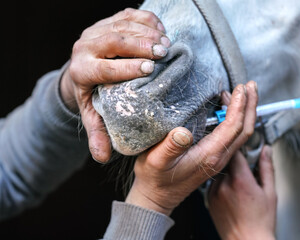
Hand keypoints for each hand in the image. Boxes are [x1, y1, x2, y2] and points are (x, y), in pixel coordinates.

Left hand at [60, 8, 170, 162]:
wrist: (82, 67)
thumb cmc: (92, 93)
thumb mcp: (93, 113)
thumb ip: (98, 133)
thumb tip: (102, 157)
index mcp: (82, 70)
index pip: (104, 67)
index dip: (127, 67)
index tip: (150, 68)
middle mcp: (85, 46)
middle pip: (114, 40)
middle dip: (141, 45)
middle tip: (163, 51)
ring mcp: (96, 30)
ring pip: (122, 25)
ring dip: (147, 32)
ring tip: (166, 43)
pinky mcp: (108, 20)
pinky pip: (128, 14)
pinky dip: (147, 19)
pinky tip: (161, 29)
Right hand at [125, 81, 257, 215]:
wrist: (156, 198)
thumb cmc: (155, 179)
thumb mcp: (156, 161)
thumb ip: (170, 147)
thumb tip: (183, 131)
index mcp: (209, 155)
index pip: (233, 127)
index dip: (239, 106)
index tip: (241, 88)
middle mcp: (219, 157)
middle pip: (244, 129)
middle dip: (250, 105)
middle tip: (252, 86)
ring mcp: (218, 158)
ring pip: (241, 133)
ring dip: (246, 112)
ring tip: (245, 94)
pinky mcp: (214, 158)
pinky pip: (232, 137)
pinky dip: (236, 120)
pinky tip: (229, 111)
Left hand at [208, 146, 276, 239]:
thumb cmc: (261, 221)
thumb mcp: (270, 192)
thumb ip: (266, 167)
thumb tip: (266, 150)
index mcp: (240, 180)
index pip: (235, 151)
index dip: (240, 147)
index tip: (245, 147)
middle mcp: (224, 185)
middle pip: (226, 161)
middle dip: (236, 161)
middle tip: (246, 169)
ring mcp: (214, 192)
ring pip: (219, 172)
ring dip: (228, 173)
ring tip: (240, 186)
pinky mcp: (208, 199)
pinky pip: (213, 183)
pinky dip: (221, 183)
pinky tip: (232, 193)